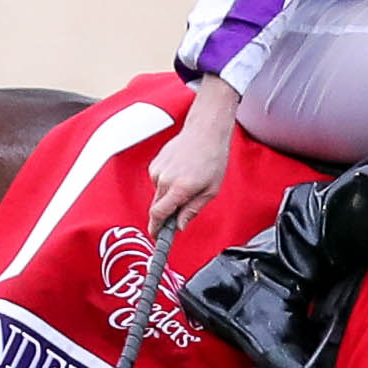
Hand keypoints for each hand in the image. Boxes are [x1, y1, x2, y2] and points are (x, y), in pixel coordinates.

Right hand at [149, 77, 240, 229]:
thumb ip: (193, 210)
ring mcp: (158, 170)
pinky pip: (158, 182)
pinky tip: (181, 173)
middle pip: (157, 207)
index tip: (156, 235)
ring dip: (169, 196)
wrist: (205, 132)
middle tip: (180, 211)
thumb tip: (180, 225)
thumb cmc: (212, 158)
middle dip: (166, 213)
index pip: (159, 214)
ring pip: (159, 194)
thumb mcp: (211, 190)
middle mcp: (165, 179)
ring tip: (188, 183)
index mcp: (180, 188)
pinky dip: (167, 183)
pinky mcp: (155, 164)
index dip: (156, 228)